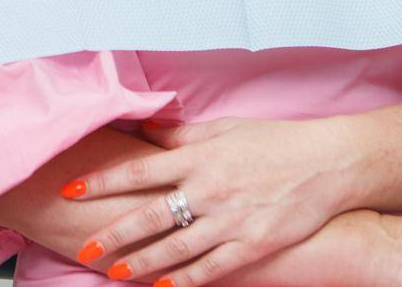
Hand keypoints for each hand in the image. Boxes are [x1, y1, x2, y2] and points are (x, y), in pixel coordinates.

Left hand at [61, 116, 362, 285]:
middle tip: (85, 247)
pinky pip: (212, 267)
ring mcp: (231, 220)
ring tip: (114, 273)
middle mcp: (209, 189)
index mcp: (199, 157)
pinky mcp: (253, 245)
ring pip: (175, 247)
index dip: (102, 181)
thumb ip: (181, 135)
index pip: (138, 170)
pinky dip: (185, 280)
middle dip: (114, 234)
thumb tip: (145, 132)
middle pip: (150, 216)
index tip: (73, 190)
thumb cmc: (275, 141)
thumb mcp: (224, 129)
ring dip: (142, 263)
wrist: (328, 163)